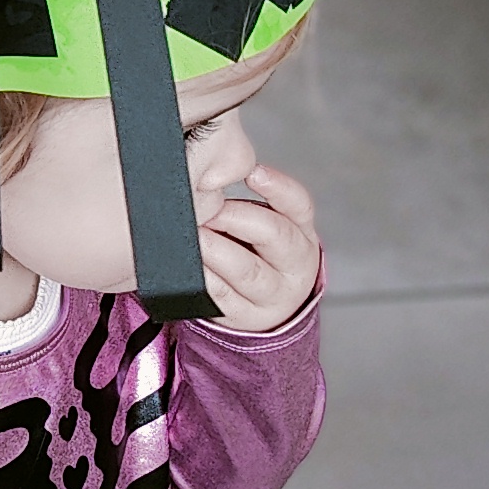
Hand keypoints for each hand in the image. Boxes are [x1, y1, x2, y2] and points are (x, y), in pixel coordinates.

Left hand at [198, 162, 321, 330]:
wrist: (265, 308)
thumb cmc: (258, 256)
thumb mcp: (267, 229)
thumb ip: (249, 207)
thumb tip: (210, 180)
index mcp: (301, 235)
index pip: (299, 206)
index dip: (278, 187)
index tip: (253, 173)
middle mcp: (295, 265)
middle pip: (275, 235)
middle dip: (236, 216)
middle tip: (206, 207)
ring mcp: (273, 294)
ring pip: (247, 269)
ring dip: (216, 249)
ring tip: (192, 235)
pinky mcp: (245, 315)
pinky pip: (222, 296)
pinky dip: (203, 278)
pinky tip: (187, 266)